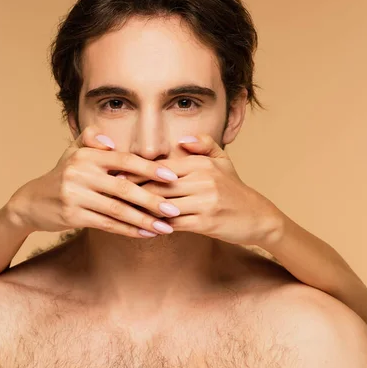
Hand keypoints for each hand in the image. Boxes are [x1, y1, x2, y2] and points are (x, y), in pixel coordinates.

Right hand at [4, 126, 179, 237]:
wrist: (32, 201)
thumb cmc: (63, 175)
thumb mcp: (74, 152)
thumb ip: (93, 140)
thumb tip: (113, 143)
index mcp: (87, 155)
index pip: (124, 160)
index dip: (150, 168)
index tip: (172, 176)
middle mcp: (80, 173)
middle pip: (124, 188)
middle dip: (152, 200)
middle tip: (174, 209)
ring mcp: (75, 195)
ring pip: (117, 210)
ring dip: (144, 220)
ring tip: (166, 228)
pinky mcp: (73, 216)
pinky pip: (107, 224)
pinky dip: (128, 230)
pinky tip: (146, 234)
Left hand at [119, 135, 284, 247]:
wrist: (258, 216)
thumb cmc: (234, 189)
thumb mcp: (223, 161)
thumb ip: (203, 145)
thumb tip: (181, 140)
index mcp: (201, 164)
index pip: (160, 167)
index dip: (135, 172)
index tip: (114, 176)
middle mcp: (202, 180)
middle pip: (157, 186)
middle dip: (131, 192)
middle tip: (108, 195)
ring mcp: (204, 202)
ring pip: (162, 206)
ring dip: (140, 211)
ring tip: (119, 212)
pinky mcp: (206, 222)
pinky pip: (174, 224)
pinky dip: (157, 226)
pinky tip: (143, 228)